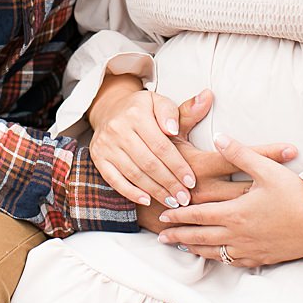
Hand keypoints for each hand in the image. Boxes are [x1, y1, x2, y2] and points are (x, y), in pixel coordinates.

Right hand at [88, 83, 211, 208]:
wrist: (109, 109)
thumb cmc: (143, 109)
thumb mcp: (161, 103)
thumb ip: (184, 108)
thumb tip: (204, 101)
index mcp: (137, 113)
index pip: (161, 146)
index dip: (177, 165)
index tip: (191, 181)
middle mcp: (118, 128)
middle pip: (148, 162)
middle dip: (168, 183)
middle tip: (184, 198)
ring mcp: (106, 144)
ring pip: (133, 173)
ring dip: (154, 190)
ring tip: (171, 201)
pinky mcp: (98, 157)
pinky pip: (114, 180)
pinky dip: (130, 192)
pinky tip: (147, 200)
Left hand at [155, 134, 302, 267]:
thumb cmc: (296, 194)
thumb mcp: (267, 168)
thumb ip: (240, 152)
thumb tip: (219, 136)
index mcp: (235, 212)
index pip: (198, 215)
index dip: (178, 215)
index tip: (163, 215)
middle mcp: (238, 234)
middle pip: (200, 237)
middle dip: (179, 236)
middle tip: (161, 236)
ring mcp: (250, 248)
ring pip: (214, 252)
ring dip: (194, 249)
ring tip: (181, 248)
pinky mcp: (263, 257)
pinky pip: (233, 261)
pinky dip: (219, 258)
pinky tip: (216, 256)